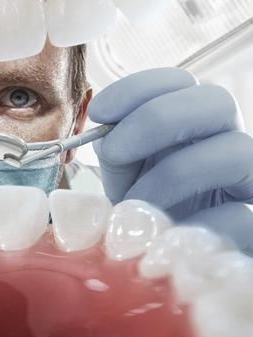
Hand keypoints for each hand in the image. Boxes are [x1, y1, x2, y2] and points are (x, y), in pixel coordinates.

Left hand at [89, 68, 252, 254]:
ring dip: (173, 174)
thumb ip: (114, 142)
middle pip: (217, 100)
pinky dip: (194, 223)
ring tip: (136, 203)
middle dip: (157, 119)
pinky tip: (163, 235)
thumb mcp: (122, 168)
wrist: (156, 255)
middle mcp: (227, 141)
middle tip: (116, 151)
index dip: (138, 89)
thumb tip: (105, 130)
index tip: (99, 113)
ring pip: (236, 151)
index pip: (180, 81)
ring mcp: (248, 182)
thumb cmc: (140, 204)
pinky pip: (240, 217)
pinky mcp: (251, 224)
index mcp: (192, 121)